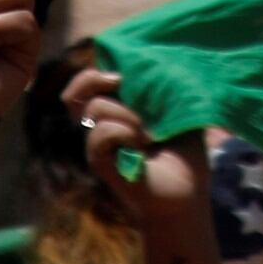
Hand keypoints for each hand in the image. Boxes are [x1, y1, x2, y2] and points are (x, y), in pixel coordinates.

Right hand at [63, 62, 205, 220]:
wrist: (187, 197)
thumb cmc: (186, 159)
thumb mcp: (179, 117)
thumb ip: (166, 93)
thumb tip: (157, 66)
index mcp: (117, 113)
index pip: (88, 85)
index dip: (97, 72)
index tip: (122, 73)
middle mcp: (102, 127)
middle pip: (75, 93)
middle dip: (92, 79)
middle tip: (119, 81)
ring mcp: (99, 144)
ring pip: (93, 109)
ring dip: (123, 113)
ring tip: (146, 132)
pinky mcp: (100, 161)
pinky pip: (100, 133)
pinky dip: (122, 131)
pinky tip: (141, 144)